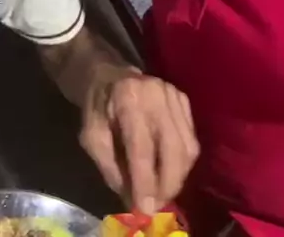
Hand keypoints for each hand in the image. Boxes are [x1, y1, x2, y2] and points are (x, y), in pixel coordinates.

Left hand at [80, 67, 199, 214]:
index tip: (145, 209)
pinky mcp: (184, 99)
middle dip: (168, 184)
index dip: (145, 181)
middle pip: (173, 149)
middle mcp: (156, 93)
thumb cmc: (97, 107)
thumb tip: (133, 201)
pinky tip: (169, 171)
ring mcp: (174, 95)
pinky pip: (192, 139)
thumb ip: (111, 168)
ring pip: (188, 147)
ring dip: (178, 177)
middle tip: (157, 205)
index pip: (141, 148)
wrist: (109, 75)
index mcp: (127, 99)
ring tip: (162, 192)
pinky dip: (183, 162)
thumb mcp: (91, 137)